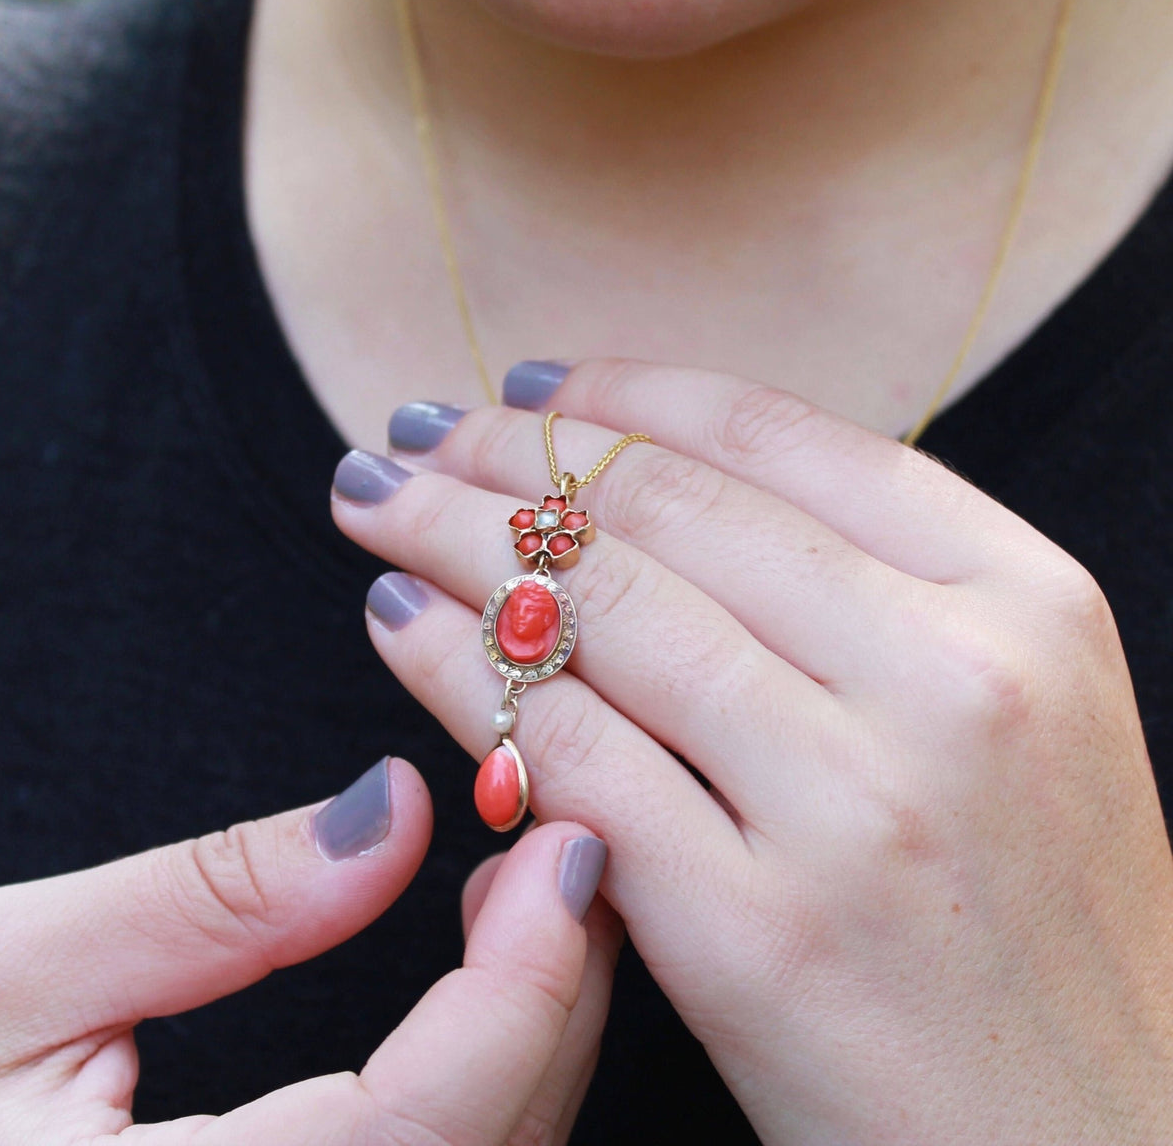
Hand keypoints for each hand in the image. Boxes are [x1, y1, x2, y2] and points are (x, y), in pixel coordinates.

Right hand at [0, 757, 619, 1144]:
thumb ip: (210, 901)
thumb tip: (393, 809)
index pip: (424, 1129)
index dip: (524, 983)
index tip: (565, 849)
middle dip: (556, 999)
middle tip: (558, 854)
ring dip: (536, 1047)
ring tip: (520, 910)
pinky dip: (496, 1100)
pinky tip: (477, 1014)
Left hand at [333, 359, 1172, 1142]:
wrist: (1079, 1135)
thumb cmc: (1033, 914)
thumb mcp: (1011, 709)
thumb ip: (870, 589)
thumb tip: (665, 486)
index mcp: (1021, 599)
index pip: (780, 439)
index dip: (628, 393)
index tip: (533, 389)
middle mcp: (950, 680)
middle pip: (671, 507)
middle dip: (511, 453)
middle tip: (422, 432)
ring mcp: (855, 806)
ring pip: (603, 612)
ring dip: (457, 538)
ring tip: (381, 505)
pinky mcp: (758, 935)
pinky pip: (570, 752)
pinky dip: (459, 673)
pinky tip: (400, 626)